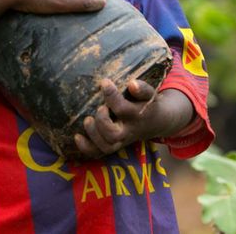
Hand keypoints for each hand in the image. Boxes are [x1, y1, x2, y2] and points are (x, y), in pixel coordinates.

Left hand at [73, 80, 193, 158]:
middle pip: (113, 135)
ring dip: (93, 135)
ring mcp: (121, 141)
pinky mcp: (114, 145)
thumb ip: (143, 89)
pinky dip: (86, 148)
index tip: (104, 82)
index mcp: (137, 116)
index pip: (122, 109)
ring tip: (88, 120)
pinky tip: (77, 136)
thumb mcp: (150, 94)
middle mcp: (128, 131)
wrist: (158, 122)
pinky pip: (99, 153)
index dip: (111, 95)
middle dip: (101, 121)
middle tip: (100, 108)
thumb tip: (132, 84)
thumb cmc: (149, 103)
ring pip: (106, 147)